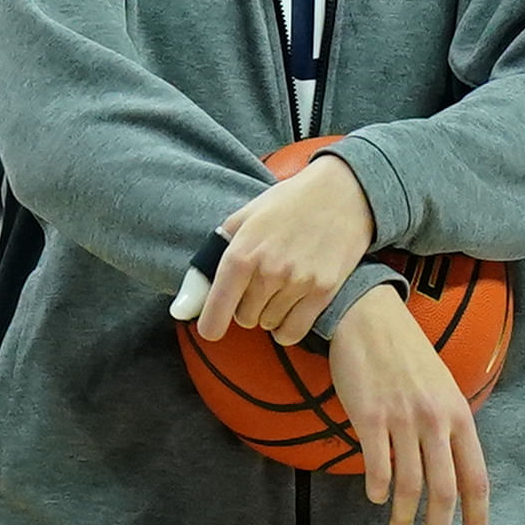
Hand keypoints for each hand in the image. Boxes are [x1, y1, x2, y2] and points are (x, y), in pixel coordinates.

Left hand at [199, 152, 375, 343]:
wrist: (343, 192)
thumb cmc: (287, 204)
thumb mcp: (241, 221)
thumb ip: (208, 265)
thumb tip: (180, 310)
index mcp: (242, 252)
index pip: (217, 311)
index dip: (211, 324)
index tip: (213, 328)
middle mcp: (268, 271)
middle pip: (244, 319)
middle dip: (247, 306)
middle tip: (260, 284)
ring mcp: (298, 282)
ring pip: (269, 325)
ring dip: (270, 313)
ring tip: (281, 286)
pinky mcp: (323, 291)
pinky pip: (293, 332)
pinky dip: (288, 327)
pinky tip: (292, 307)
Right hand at [323, 286, 492, 524]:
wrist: (368, 317)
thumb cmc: (406, 354)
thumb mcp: (442, 387)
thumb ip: (449, 428)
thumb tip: (450, 471)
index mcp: (460, 415)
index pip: (476, 478)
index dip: (476, 517)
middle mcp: (436, 420)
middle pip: (444, 491)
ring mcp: (403, 419)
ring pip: (409, 486)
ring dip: (404, 517)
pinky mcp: (370, 417)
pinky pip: (377, 467)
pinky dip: (377, 489)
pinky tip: (375, 497)